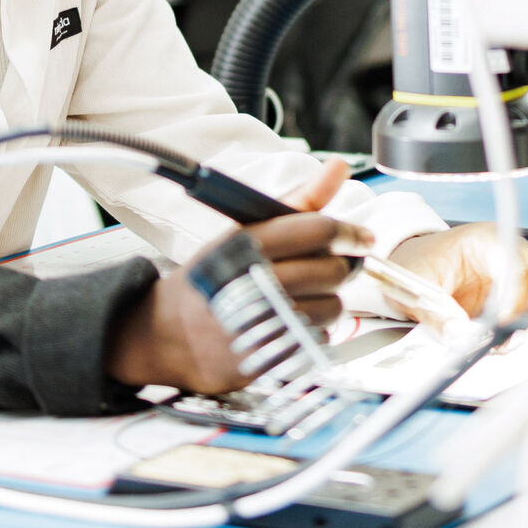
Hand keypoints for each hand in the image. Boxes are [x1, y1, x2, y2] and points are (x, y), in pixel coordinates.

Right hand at [106, 161, 356, 395]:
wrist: (167, 334)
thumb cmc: (213, 277)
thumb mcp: (245, 231)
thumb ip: (299, 202)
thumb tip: (339, 167)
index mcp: (246, 244)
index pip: (318, 230)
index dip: (349, 231)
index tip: (361, 236)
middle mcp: (252, 282)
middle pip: (332, 270)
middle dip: (339, 267)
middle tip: (332, 267)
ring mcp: (259, 324)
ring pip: (332, 308)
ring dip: (329, 301)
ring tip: (306, 297)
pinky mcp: (267, 360)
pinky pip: (318, 340)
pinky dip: (314, 331)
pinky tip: (293, 322)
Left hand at [381, 224, 527, 324]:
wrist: (415, 261)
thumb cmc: (418, 262)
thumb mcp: (415, 285)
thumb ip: (436, 313)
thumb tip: (458, 337)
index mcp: (486, 240)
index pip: (516, 264)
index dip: (514, 296)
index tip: (502, 323)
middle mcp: (511, 252)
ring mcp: (519, 272)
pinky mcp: (519, 293)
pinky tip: (520, 343)